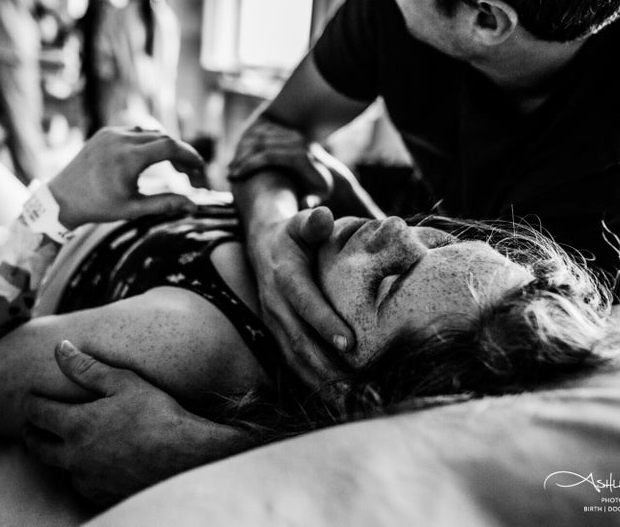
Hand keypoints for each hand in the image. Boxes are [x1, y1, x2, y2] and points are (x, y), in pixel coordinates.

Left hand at [23, 341, 248, 505]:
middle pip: (38, 447)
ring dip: (58, 456)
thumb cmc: (157, 414)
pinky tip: (92, 465)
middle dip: (31, 432)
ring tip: (63, 445)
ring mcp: (89, 479)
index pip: (37, 413)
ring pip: (60, 469)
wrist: (186, 457)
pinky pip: (83, 485)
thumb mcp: (123, 382)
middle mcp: (75, 457)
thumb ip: (86, 367)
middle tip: (32, 424)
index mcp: (76, 425)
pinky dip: (81, 473)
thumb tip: (60, 348)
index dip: (30, 402)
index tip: (30, 396)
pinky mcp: (104, 494)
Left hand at [48, 128, 205, 226]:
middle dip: (180, 154)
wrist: (62, 198)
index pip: (170, 147)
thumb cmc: (98, 206)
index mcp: (128, 158)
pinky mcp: (104, 132)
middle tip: (190, 172)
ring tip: (173, 167)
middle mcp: (121, 140)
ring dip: (165, 147)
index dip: (189, 156)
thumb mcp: (134, 208)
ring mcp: (111, 133)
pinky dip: (148, 142)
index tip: (200, 168)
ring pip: (149, 133)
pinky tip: (152, 159)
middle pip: (163, 138)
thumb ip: (166, 203)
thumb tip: (193, 205)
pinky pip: (134, 132)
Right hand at [228, 117, 332, 200]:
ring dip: (241, 150)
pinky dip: (247, 143)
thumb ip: (314, 201)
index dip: (249, 165)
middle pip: (260, 143)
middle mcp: (296, 139)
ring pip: (259, 135)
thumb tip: (305, 204)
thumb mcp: (321, 195)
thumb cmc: (319, 187)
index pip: (268, 155)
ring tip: (232, 168)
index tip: (235, 178)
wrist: (328, 168)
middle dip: (241, 159)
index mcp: (301, 155)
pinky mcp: (286, 129)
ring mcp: (291, 132)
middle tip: (230, 175)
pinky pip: (261, 131)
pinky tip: (239, 158)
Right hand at [248, 207, 353, 386]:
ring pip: (296, 359)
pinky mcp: (279, 337)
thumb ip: (312, 221)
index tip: (349, 343)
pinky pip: (295, 365)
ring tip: (350, 404)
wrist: (263, 247)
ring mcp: (274, 325)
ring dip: (322, 383)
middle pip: (299, 340)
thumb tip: (322, 215)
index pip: (304, 301)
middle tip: (356, 388)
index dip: (324, 322)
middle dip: (327, 366)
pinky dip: (315, 384)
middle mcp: (275, 305)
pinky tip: (338, 401)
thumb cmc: (294, 234)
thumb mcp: (300, 222)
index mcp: (284, 276)